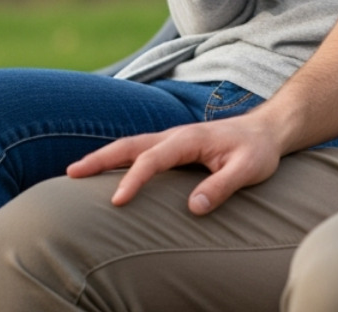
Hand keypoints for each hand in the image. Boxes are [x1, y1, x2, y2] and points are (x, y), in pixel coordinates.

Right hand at [68, 114, 285, 213]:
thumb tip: (193, 207)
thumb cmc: (257, 150)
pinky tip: (105, 170)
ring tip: (75, 172)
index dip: (133, 179)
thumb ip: (221, 186)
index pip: (153, 159)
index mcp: (189, 139)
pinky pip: (139, 150)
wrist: (266, 130)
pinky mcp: (173, 146)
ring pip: (131, 145)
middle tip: (71, 174)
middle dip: (99, 159)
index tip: (117, 201)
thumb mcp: (248, 169)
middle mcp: (175, 135)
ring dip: (103, 157)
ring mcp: (172, 139)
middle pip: (130, 145)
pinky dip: (118, 157)